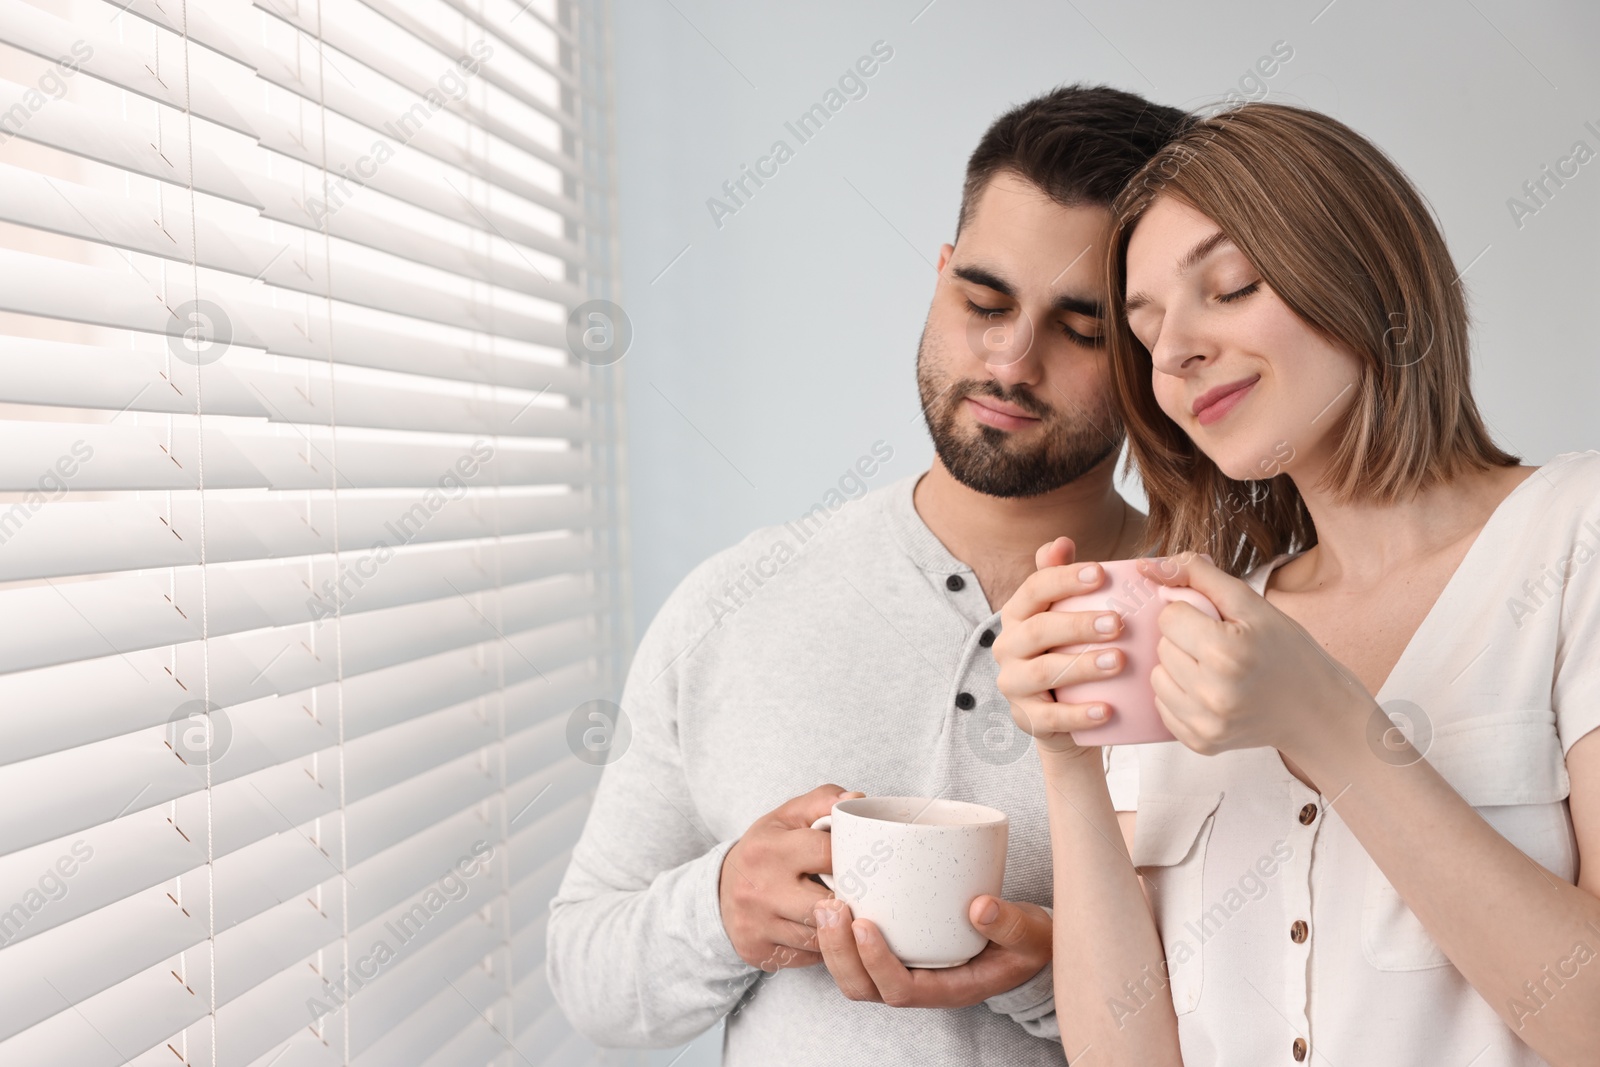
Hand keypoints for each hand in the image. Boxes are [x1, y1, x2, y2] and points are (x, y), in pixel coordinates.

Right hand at [719, 785, 865, 971]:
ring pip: (821, 936)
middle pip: (828, 903)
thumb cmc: (766, 849)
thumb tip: (857, 800)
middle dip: (851, 899)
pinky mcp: (757, 951)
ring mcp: (756, 924)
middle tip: (863, 893)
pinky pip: (808, 957)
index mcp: (768, 848)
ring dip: (840, 927)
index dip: (852, 857)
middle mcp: (759, 888)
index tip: (861, 860)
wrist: (721, 890)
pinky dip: (823, 947)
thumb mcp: (788, 817)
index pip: (827, 853)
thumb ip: (823, 801)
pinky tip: (825, 932)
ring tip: (847, 913)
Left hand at [812, 894, 1051, 1007]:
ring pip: (854, 973)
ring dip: (832, 943)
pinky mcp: (901, 948)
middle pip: (864, 987)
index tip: (864, 924)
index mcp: (949, 988)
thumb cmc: (1028, 942)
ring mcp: (907, 967)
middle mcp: (921, 983)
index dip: (876, 962)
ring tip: (825, 901)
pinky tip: (836, 895)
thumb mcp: (1032, 936)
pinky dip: (841, 931)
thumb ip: (1012, 925)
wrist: (1029, 941)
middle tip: (830, 907)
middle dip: (838, 952)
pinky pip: (859, 950)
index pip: (900, 990)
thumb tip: (981, 907)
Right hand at [993, 536, 1128, 755]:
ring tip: (1119, 661)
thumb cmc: (1067, 651)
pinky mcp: (1025, 717)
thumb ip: (1061, 577)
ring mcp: (1013, 683)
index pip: (1035, 588)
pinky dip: (1078, 715)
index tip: (1102, 573)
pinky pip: (1049, 717)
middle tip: (1119, 623)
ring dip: (1082, 665)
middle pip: (1039, 629)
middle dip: (1079, 624)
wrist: (1061, 714)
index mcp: (1018, 614)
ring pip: (1043, 671)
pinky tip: (1107, 711)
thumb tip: (1062, 540)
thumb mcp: (1063, 613)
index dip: (1066, 579)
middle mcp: (1008, 645)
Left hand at [1137, 552, 1371, 757]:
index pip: (1169, 616)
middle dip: (1185, 640)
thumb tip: (1149, 565)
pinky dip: (1181, 696)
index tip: (1216, 621)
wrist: (1315, 709)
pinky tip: (1211, 692)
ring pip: (1158, 676)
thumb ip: (1200, 576)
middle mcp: (1212, 693)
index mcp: (1226, 652)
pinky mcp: (1200, 743)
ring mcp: (1205, 723)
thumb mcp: (1252, 604)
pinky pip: (1162, 706)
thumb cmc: (1286, 652)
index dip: (1190, 612)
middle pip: (1162, 646)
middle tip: (1221, 646)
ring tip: (1215, 669)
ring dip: (1179, 667)